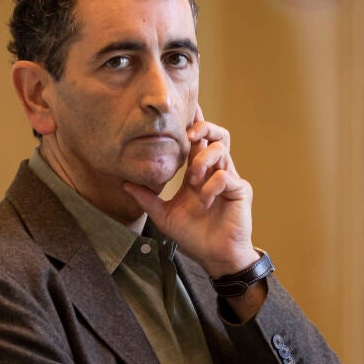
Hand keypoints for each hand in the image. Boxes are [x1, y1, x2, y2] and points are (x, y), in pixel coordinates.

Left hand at [122, 106, 258, 277]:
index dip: (194, 123)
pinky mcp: (240, 190)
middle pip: (216, 134)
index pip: (197, 142)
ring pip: (221, 149)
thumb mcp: (163, 216)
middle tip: (188, 136)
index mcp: (199, 173)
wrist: (214, 257)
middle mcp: (215, 171)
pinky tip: (204, 200)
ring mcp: (230, 179)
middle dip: (203, 128)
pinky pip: (225, 175)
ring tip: (193, 179)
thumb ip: (146, 198)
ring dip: (203, 160)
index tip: (186, 107)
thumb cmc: (193, 236)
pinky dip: (211, 185)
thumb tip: (124, 183)